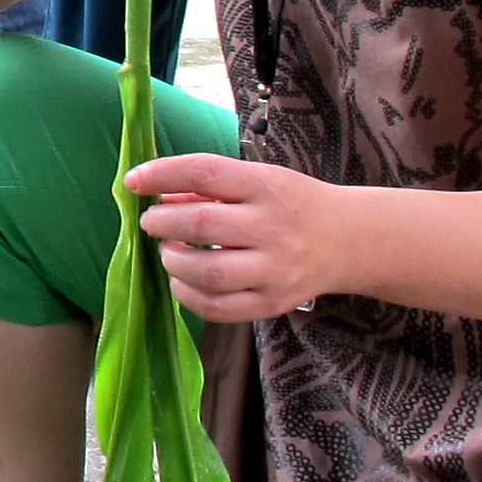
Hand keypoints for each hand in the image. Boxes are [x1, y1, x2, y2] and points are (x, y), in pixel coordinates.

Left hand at [124, 154, 345, 322]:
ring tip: (169, 252)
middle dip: (162, 223)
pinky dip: (188, 296)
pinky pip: (218, 308)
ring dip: (173, 261)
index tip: (134, 181)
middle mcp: (274, 227)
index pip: (206, 173)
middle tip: (152, 223)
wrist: (347, 240)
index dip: (162, 174)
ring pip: (207, 272)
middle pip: (201, 224)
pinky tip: (181, 281)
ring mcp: (276, 270)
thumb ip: (211, 186)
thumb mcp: (259, 180)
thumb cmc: (291, 204)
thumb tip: (159, 194)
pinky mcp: (273, 303)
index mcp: (267, 186)